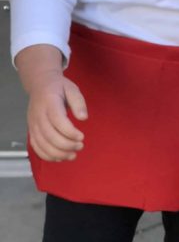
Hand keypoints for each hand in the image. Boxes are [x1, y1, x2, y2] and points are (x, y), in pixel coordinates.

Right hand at [16, 45, 87, 161]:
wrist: (40, 85)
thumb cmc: (58, 87)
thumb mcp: (72, 88)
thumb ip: (79, 102)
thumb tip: (83, 118)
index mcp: (49, 103)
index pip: (57, 120)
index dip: (69, 132)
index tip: (82, 137)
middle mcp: (38, 115)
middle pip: (49, 135)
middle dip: (66, 145)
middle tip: (80, 146)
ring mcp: (33, 124)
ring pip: (42, 144)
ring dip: (58, 153)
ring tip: (73, 155)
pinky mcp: (31, 131)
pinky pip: (36, 147)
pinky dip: (48, 156)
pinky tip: (60, 157)